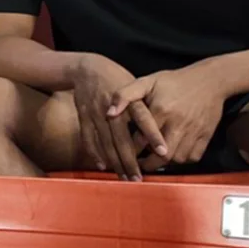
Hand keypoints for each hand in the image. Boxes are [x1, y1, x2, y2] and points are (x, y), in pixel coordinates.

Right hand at [69, 55, 165, 180]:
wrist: (87, 68)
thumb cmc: (117, 78)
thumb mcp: (136, 85)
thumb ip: (146, 106)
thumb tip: (165, 127)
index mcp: (129, 99)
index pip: (143, 118)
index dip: (152, 135)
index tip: (163, 151)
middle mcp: (112, 109)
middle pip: (122, 139)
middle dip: (131, 161)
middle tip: (139, 179)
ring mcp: (95, 114)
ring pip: (106, 143)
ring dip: (115, 162)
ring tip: (124, 177)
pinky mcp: (84, 118)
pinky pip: (88, 139)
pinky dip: (94, 153)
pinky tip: (102, 165)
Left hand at [108, 66, 226, 171]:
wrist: (210, 80)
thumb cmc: (173, 82)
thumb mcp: (146, 82)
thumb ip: (124, 95)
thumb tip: (109, 113)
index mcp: (161, 110)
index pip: (142, 139)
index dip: (131, 150)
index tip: (123, 154)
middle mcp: (179, 123)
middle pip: (162, 155)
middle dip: (147, 164)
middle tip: (137, 165)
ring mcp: (194, 130)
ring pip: (178, 158)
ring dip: (164, 163)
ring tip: (153, 160)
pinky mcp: (206, 135)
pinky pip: (193, 157)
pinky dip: (182, 161)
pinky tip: (172, 156)